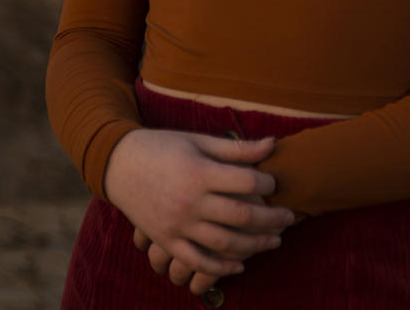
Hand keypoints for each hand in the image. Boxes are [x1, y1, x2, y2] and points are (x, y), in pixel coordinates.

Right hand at [104, 127, 296, 282]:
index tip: (275, 182)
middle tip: (289, 218)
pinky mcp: (166, 241)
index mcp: (199, 171)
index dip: (266, 182)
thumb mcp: (198, 140)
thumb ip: (236, 148)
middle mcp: (189, 201)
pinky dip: (221, 268)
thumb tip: (273, 144)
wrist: (119, 165)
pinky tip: (240, 265)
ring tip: (274, 241)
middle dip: (271, 218)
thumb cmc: (164, 147)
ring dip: (254, 245)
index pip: (245, 181)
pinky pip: (197, 261)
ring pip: (224, 244)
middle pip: (241, 216)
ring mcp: (177, 225)